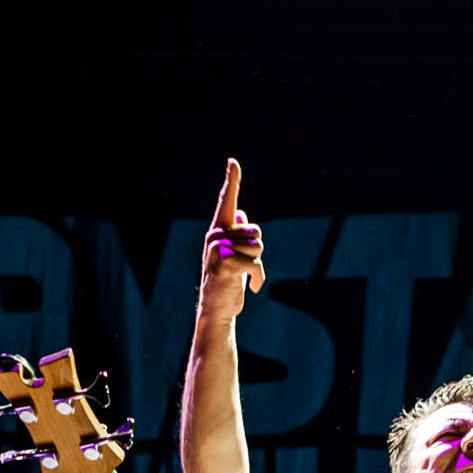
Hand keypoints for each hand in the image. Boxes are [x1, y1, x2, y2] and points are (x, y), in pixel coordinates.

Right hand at [199, 157, 265, 320]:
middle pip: (255, 231)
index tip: (233, 162)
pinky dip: (258, 278)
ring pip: (257, 247)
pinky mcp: (225, 263)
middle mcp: (214, 235)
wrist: (217, 309)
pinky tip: (253, 288)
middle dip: (258, 251)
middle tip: (245, 267)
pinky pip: (255, 263)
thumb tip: (242, 215)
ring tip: (245, 278)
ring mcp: (217, 249)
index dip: (231, 181)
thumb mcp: (234, 256)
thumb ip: (237, 236)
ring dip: (258, 266)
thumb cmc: (228, 282)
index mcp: (218, 231)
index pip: (226, 202)